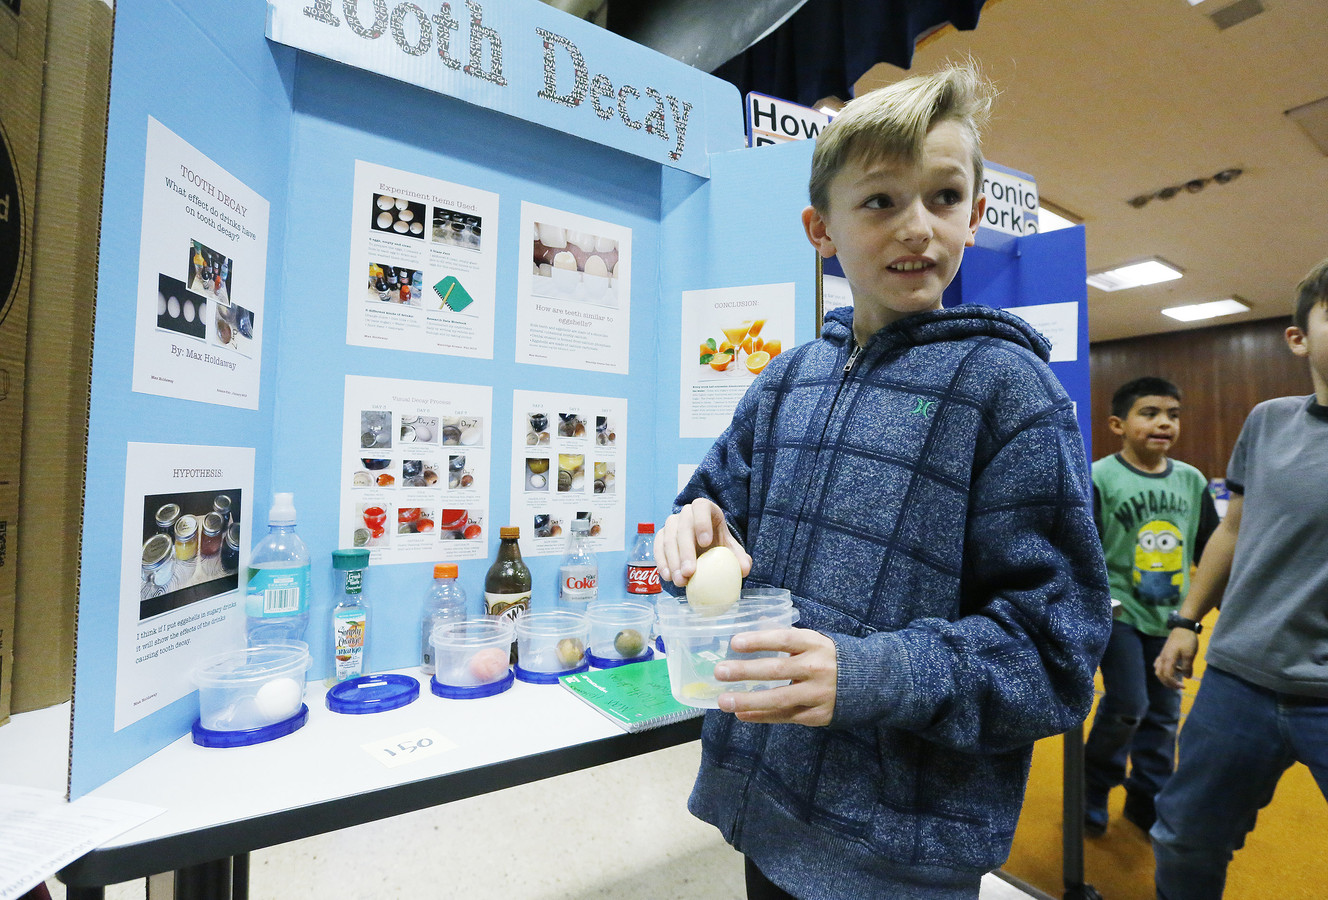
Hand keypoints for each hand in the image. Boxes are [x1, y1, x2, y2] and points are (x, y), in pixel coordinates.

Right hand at [655, 497, 751, 586]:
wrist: (704, 547)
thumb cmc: (718, 545)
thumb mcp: (731, 549)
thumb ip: (739, 557)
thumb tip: (744, 569)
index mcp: (705, 509)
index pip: (701, 507)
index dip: (701, 522)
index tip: (705, 543)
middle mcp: (686, 513)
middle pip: (683, 527)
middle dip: (685, 551)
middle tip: (689, 572)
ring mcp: (671, 523)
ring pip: (668, 539)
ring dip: (673, 561)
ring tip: (680, 581)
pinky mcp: (661, 536)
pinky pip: (658, 547)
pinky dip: (661, 562)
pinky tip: (667, 577)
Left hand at [713, 628, 837, 725]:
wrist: (867, 682)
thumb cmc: (828, 658)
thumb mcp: (812, 641)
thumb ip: (785, 637)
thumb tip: (755, 625)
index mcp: (814, 644)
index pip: (783, 639)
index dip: (759, 640)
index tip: (734, 642)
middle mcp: (817, 668)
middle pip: (777, 670)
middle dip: (745, 672)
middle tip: (720, 672)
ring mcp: (818, 693)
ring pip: (779, 699)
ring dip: (749, 700)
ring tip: (724, 701)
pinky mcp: (818, 714)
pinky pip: (786, 716)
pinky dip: (762, 716)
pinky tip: (742, 714)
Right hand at [1154, 629, 1198, 688]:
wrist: (1183, 627)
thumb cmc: (1187, 640)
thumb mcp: (1190, 654)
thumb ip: (1187, 667)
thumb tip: (1187, 677)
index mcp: (1168, 659)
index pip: (1167, 676)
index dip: (1173, 683)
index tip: (1183, 686)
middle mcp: (1162, 658)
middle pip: (1160, 675)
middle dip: (1168, 683)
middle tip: (1179, 686)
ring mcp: (1162, 655)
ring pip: (1158, 670)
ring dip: (1165, 677)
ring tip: (1175, 679)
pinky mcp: (1164, 653)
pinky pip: (1159, 664)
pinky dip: (1164, 670)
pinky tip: (1174, 669)